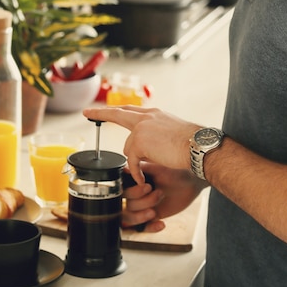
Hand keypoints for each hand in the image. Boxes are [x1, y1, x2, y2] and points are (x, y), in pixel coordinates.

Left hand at [83, 105, 199, 183]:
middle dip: (101, 112)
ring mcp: (142, 127)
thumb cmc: (193, 145)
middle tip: (87, 112)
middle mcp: (147, 116)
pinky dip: (137, 172)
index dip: (118, 110)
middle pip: (118, 113)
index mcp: (155, 114)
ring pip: (128, 147)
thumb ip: (157, 137)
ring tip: (147, 173)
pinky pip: (132, 161)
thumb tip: (148, 148)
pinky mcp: (139, 140)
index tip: (106, 108)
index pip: (132, 109)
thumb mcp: (173, 135)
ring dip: (135, 161)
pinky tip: (143, 179)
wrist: (198, 146)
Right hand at [122, 163, 204, 232]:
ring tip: (154, 211)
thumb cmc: (175, 171)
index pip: (123, 192)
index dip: (133, 192)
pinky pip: (144, 227)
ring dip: (142, 216)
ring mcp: (144, 206)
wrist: (190, 182)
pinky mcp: (153, 216)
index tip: (147, 187)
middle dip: (143, 202)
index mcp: (134, 181)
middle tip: (158, 193)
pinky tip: (161, 223)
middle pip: (128, 206)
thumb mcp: (158, 168)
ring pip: (132, 218)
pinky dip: (151, 228)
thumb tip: (125, 169)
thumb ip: (140, 169)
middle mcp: (137, 195)